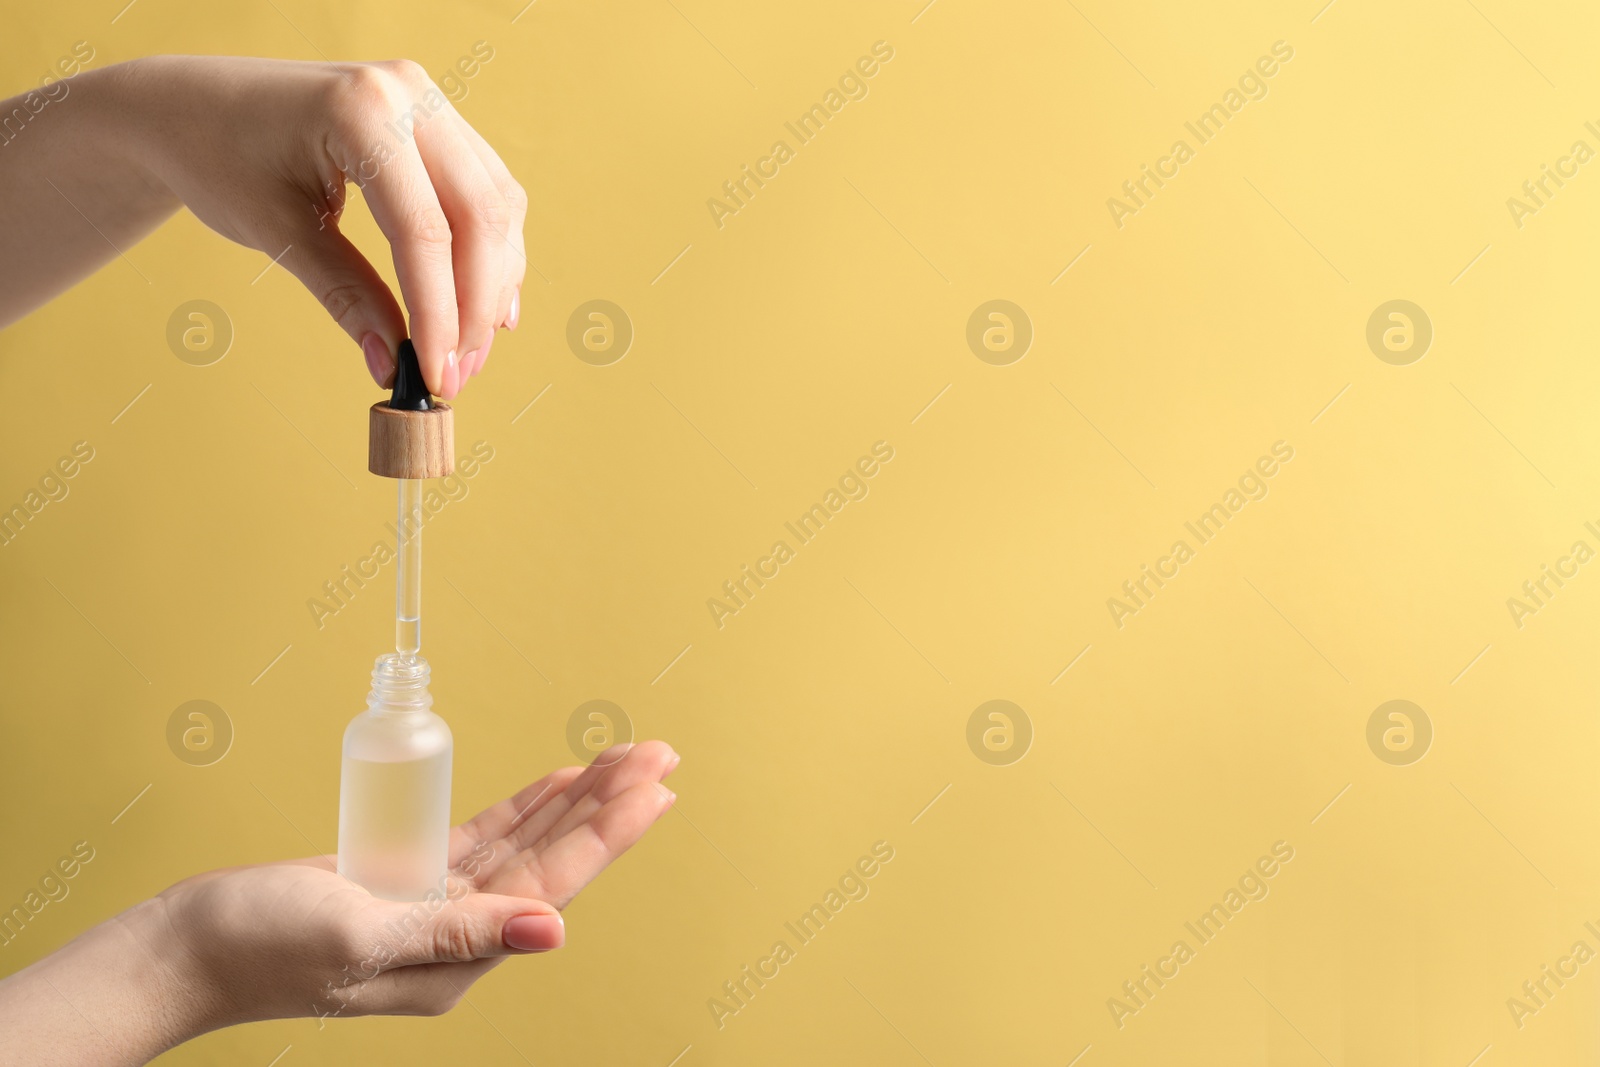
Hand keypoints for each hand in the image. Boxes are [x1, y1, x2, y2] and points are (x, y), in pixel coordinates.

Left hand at [0, 56, 525, 397]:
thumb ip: (345, 295)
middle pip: (479, 217)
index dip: (438, 314)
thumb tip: (391, 363)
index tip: (435, 375)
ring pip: (497, 206)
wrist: (195, 107)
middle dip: (475, 306)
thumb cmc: (221, 157)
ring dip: (493, 284)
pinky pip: (489, 193)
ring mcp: (431, 101)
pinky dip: (492, 252)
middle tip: (458, 373)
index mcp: (361, 108)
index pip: (423, 230)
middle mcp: (409, 94)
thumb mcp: (278, 233)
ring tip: (470, 350)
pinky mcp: (440, 122)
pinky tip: (485, 303)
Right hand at [0, 742, 678, 1064]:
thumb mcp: (359, 937)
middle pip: (554, 861)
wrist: (187, 949)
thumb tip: (553, 930)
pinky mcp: (411, 879)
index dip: (608, 832)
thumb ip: (456, 931)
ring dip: (576, 801)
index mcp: (458, 961)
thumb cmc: (259, 948)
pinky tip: (558, 781)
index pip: (553, 886)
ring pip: (527, 845)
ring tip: (625, 758)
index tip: (655, 787)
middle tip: (661, 753)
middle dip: (609, 806)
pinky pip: (486, 839)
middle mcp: (461, 937)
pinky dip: (525, 808)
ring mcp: (438, 906)